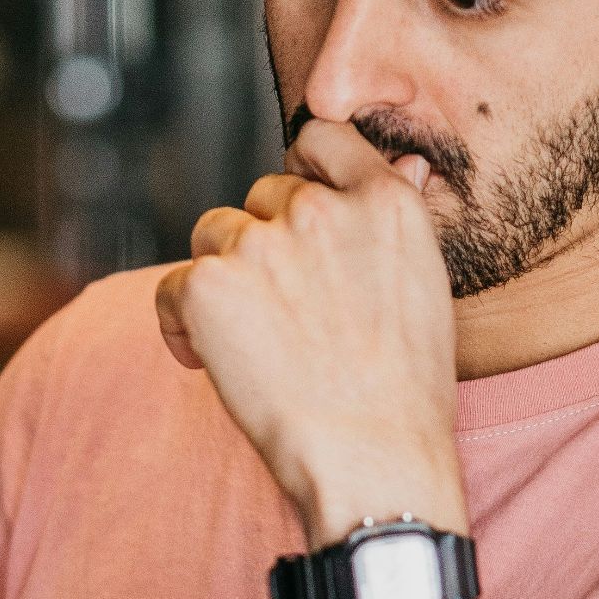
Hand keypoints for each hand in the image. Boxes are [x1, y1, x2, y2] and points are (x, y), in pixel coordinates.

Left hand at [155, 119, 466, 543]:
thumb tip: (403, 162)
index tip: (299, 218)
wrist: (374, 459)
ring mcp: (262, 245)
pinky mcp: (209, 285)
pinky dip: (182, 324)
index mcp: (384, 202)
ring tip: (253, 345)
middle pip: (261, 196)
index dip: (303, 173)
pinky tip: (210, 363)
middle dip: (265, 244)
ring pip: (214, 236)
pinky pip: (172, 286)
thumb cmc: (405, 393)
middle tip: (285, 316)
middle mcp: (321, 210)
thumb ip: (396, 219)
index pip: (322, 139)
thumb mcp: (426, 286)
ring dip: (223, 280)